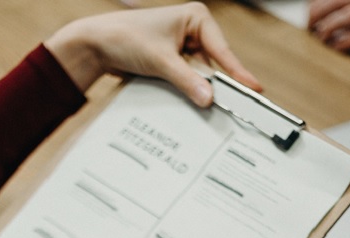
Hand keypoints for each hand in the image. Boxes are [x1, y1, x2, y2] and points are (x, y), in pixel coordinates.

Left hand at [45, 2, 260, 107]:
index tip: (254, 88)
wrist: (96, 46)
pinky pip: (188, 79)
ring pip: (201, 75)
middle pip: (214, 64)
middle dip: (218, 84)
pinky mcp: (173, 62)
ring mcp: (183, 47)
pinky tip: (195, 102)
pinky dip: (189, 91)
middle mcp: (193, 30)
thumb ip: (186, 81)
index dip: (237, 72)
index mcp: (196, 18)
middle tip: (237, 106)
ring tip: (215, 107)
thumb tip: (209, 98)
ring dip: (201, 89)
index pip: (222, 50)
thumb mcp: (160, 61)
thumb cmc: (125, 39)